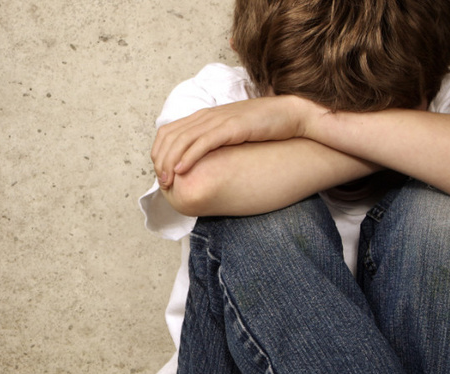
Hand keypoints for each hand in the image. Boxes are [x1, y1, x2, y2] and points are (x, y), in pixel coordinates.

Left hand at [151, 95, 324, 188]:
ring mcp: (219, 120)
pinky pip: (203, 143)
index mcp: (205, 116)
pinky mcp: (231, 127)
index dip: (159, 152)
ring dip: (170, 162)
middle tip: (161, 182)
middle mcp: (208, 116)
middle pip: (171, 136)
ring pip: (183, 140)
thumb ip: (215, 141)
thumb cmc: (264, 127)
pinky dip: (189, 157)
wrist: (291, 115)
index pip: (169, 131)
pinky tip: (182, 171)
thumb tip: (202, 161)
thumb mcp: (232, 133)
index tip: (160, 173)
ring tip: (167, 181)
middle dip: (161, 161)